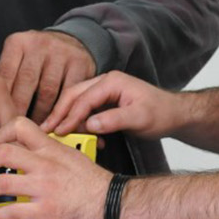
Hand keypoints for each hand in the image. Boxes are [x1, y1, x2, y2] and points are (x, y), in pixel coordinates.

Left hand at [0, 30, 96, 123]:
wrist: (69, 42)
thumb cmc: (36, 59)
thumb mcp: (16, 60)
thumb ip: (4, 79)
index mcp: (18, 43)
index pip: (6, 74)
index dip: (2, 101)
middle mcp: (39, 43)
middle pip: (27, 82)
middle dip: (20, 110)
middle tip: (14, 132)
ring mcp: (61, 52)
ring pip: (48, 91)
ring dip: (40, 116)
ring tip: (32, 132)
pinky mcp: (80, 63)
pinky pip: (69, 93)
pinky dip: (61, 112)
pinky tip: (54, 123)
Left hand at [0, 117, 110, 218]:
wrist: (114, 204)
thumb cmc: (98, 185)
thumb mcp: (74, 157)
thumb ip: (52, 155)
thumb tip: (34, 158)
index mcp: (53, 149)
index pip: (21, 127)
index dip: (0, 133)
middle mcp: (46, 165)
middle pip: (3, 153)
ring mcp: (44, 187)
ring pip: (2, 181)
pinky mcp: (45, 210)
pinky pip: (13, 211)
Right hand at [40, 70, 181, 139]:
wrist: (174, 115)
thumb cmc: (161, 113)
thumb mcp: (140, 118)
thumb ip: (114, 120)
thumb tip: (90, 125)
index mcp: (112, 81)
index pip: (84, 98)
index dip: (69, 116)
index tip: (58, 131)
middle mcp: (105, 82)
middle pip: (74, 95)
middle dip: (59, 114)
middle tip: (45, 130)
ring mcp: (104, 91)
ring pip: (77, 103)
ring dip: (69, 120)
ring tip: (59, 137)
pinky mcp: (105, 102)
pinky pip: (86, 111)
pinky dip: (82, 124)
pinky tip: (87, 138)